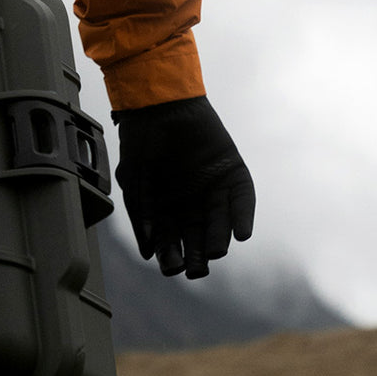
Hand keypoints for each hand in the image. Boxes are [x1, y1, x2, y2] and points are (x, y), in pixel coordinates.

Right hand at [112, 96, 254, 278]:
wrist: (159, 105)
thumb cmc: (140, 143)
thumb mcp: (133, 183)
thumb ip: (141, 216)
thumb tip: (148, 252)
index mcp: (166, 207)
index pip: (172, 240)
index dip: (172, 255)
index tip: (172, 268)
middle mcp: (191, 201)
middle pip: (198, 236)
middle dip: (197, 255)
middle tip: (196, 270)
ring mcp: (213, 188)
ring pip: (220, 222)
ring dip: (219, 240)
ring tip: (214, 252)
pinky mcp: (233, 173)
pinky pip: (242, 199)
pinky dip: (243, 217)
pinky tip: (241, 234)